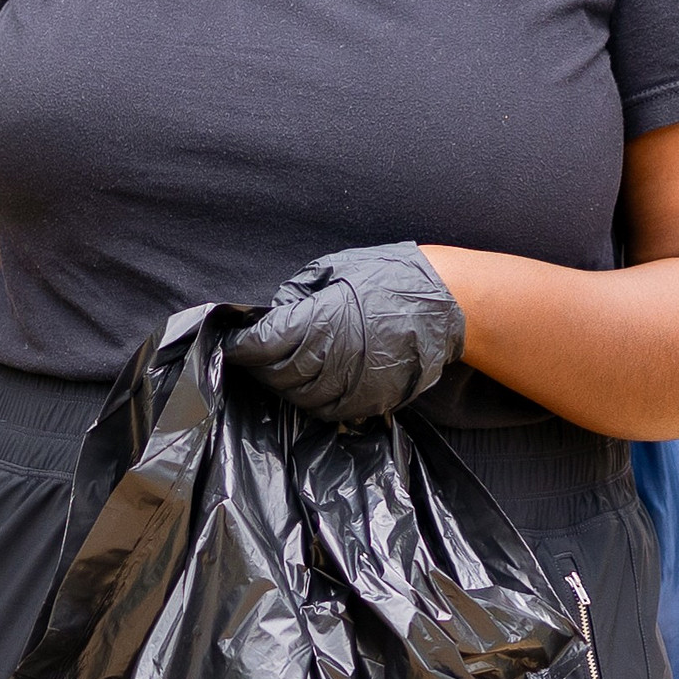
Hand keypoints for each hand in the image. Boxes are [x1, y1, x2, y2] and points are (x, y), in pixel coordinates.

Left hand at [228, 242, 465, 422]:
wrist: (445, 304)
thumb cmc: (390, 277)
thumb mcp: (338, 268)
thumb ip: (300, 292)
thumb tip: (275, 312)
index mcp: (323, 322)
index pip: (266, 344)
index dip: (244, 345)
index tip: (233, 340)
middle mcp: (335, 361)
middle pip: (279, 375)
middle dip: (259, 366)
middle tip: (250, 354)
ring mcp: (355, 387)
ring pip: (300, 398)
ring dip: (282, 384)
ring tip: (276, 367)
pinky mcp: (371, 402)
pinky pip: (327, 410)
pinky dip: (309, 399)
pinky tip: (306, 381)